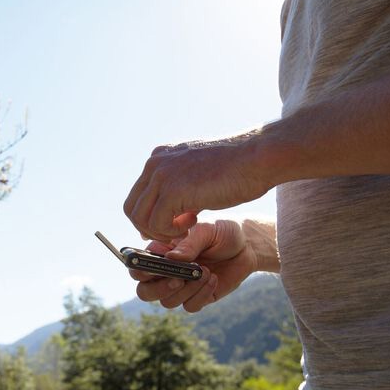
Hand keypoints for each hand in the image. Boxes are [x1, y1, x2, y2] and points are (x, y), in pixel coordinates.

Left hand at [124, 136, 270, 240]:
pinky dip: (172, 231)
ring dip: (162, 231)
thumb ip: (177, 190)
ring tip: (188, 226)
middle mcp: (155, 163)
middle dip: (151, 227)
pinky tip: (194, 222)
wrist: (258, 157)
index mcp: (159, 157)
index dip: (150, 217)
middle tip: (178, 230)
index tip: (173, 223)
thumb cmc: (237, 168)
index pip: (137, 195)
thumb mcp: (197, 175)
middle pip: (132, 208)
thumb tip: (161, 218)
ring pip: (140, 218)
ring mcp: (161, 175)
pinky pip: (157, 223)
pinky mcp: (172, 190)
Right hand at [130, 221, 258, 312]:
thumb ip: (188, 244)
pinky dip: (201, 295)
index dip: (141, 270)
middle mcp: (166, 271)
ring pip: (167, 302)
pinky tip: (213, 278)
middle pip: (144, 292)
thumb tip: (171, 258)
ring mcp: (181, 286)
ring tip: (205, 271)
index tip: (159, 266)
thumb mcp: (206, 231)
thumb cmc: (222, 231)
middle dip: (159, 288)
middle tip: (178, 278)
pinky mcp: (198, 297)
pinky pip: (189, 306)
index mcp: (160, 252)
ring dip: (186, 289)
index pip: (136, 267)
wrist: (248, 245)